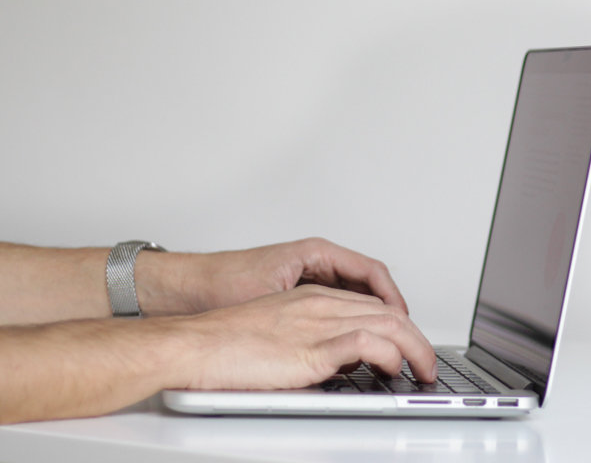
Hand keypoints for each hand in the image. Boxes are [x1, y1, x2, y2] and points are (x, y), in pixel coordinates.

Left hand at [137, 238, 407, 315]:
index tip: (403, 319)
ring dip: (370, 316)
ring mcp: (308, 276)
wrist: (182, 289)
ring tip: (383, 340)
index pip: (371, 271)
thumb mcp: (273, 297)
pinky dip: (350, 321)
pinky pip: (337, 305)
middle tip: (402, 335)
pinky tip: (351, 342)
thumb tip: (346, 329)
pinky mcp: (298, 293)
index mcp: (315, 253)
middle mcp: (315, 261)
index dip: (392, 297)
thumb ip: (311, 311)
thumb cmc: (219, 283)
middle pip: (368, 283)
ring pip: (354, 296)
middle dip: (388, 309)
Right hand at [175, 285, 436, 389]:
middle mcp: (320, 304)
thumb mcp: (276, 335)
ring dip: (415, 349)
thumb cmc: (222, 344)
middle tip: (427, 362)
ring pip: (388, 324)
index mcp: (310, 297)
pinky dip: (391, 355)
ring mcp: (318, 323)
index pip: (371, 304)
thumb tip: (335, 366)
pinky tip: (395, 369)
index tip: (410, 345)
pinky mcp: (312, 347)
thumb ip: (309, 342)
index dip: (398, 324)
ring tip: (423, 370)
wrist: (193, 345)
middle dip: (417, 338)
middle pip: (388, 312)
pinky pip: (368, 344)